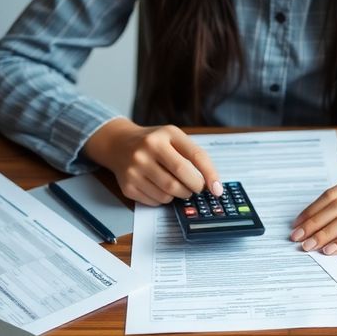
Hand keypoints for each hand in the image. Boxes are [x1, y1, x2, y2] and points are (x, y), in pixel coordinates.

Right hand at [84, 118, 220, 205]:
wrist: (118, 144)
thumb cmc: (154, 143)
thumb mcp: (173, 138)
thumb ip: (194, 156)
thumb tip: (213, 186)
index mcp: (166, 134)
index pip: (195, 156)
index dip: (210, 175)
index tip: (217, 189)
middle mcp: (148, 148)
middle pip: (180, 178)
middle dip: (193, 188)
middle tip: (195, 188)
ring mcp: (135, 168)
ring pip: (168, 193)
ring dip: (178, 195)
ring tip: (176, 186)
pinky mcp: (128, 186)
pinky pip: (155, 201)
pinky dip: (163, 199)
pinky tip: (158, 187)